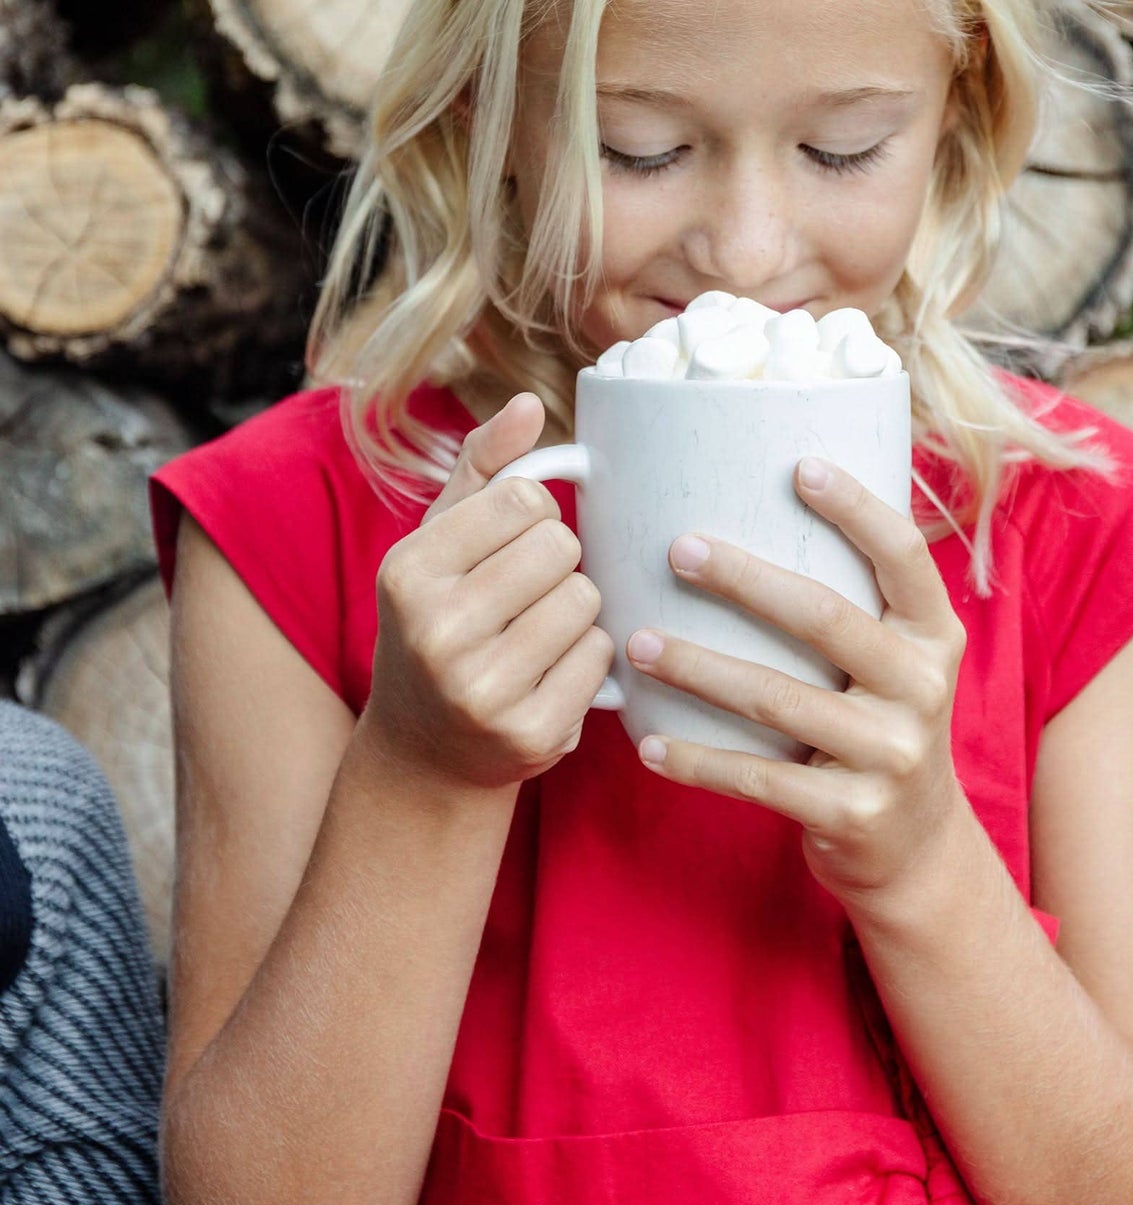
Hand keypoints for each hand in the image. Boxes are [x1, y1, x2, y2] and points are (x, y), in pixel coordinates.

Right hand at [361, 394, 613, 790]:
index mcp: (408, 572)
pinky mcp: (530, 732)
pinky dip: (589, 659)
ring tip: (537, 636)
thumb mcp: (439, 547)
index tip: (510, 550)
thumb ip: (483, 470)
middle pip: (561, 547)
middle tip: (527, 598)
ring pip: (587, 601)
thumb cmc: (442, 627)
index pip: (523, 499)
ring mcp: (482, 688)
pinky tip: (550, 675)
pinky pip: (602, 656)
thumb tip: (528, 402)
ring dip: (577, 613)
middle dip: (558, 566)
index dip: (533, 518)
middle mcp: (437, 630)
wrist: (427, 751)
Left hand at [623, 457, 968, 902]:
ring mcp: (891, 754)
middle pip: (826, 617)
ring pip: (777, 699)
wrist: (915, 848)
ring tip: (636, 643)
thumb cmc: (879, 731)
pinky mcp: (852, 811)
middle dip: (744, 579)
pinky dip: (697, 761)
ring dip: (698, 668)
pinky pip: (758, 778)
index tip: (798, 466)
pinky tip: (649, 743)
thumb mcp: (895, 667)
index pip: (904, 556)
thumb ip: (855, 611)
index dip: (856, 508)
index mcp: (934, 637)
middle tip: (678, 549)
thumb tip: (758, 520)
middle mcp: (923, 689)